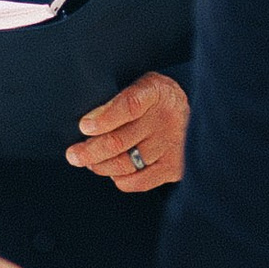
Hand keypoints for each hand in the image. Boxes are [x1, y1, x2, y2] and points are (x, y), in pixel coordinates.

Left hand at [66, 70, 187, 195]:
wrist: (195, 113)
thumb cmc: (156, 100)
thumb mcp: (140, 86)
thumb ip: (116, 101)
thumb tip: (88, 123)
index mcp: (155, 92)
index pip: (129, 106)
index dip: (105, 118)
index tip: (84, 127)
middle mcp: (165, 119)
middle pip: (120, 141)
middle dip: (90, 151)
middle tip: (73, 155)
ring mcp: (170, 145)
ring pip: (125, 164)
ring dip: (100, 166)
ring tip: (89, 162)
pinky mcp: (174, 167)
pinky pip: (140, 181)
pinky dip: (121, 180)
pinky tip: (113, 172)